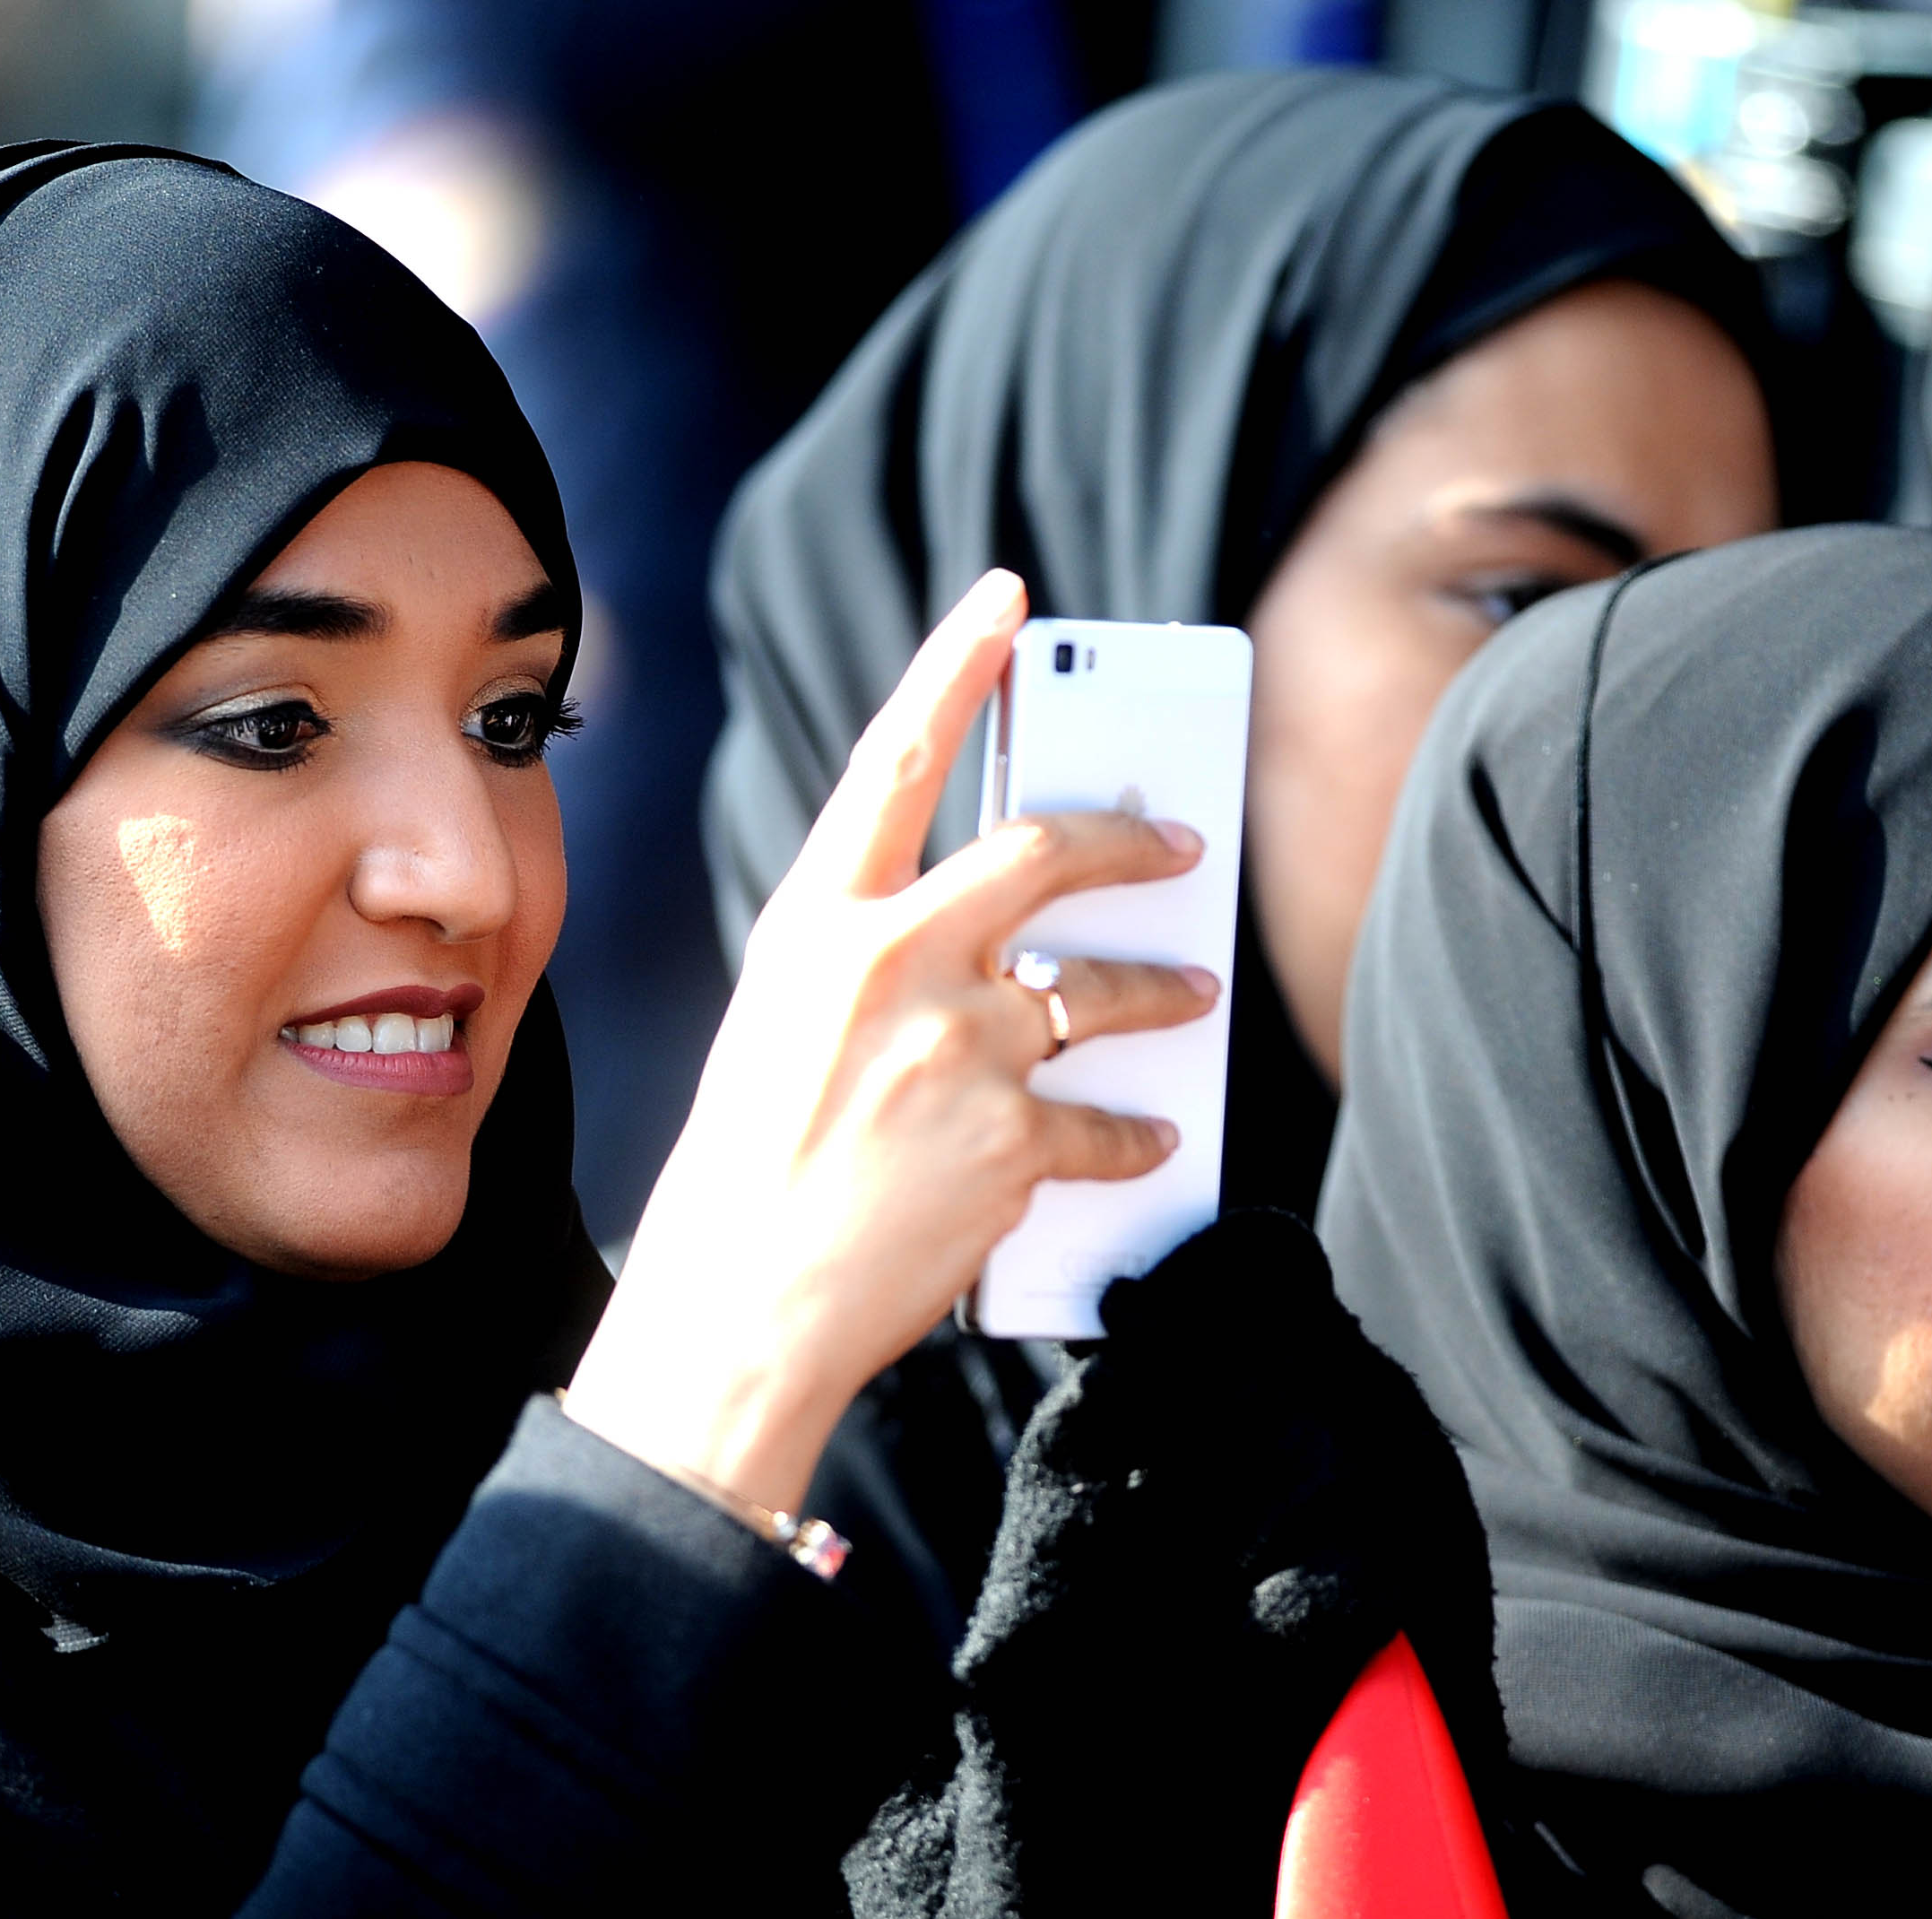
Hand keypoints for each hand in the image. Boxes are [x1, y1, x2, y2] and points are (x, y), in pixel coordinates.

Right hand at [566, 569, 1219, 1513]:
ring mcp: (959, 1047)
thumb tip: (986, 940)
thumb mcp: (783, 1025)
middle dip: (1131, 844)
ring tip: (1193, 995)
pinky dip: (1133, 1135)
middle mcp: (892, 960)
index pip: (898, 753)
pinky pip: (1103, 1124)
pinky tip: (1149, 1140)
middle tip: (1179, 848)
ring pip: (1097, 991)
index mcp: (817, 922)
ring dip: (1160, 992)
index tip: (1012, 599)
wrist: (737, 1306)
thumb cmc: (749, 1171)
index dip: (959, 661)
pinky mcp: (1011, 1141)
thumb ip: (871, 962)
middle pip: (1042, 854)